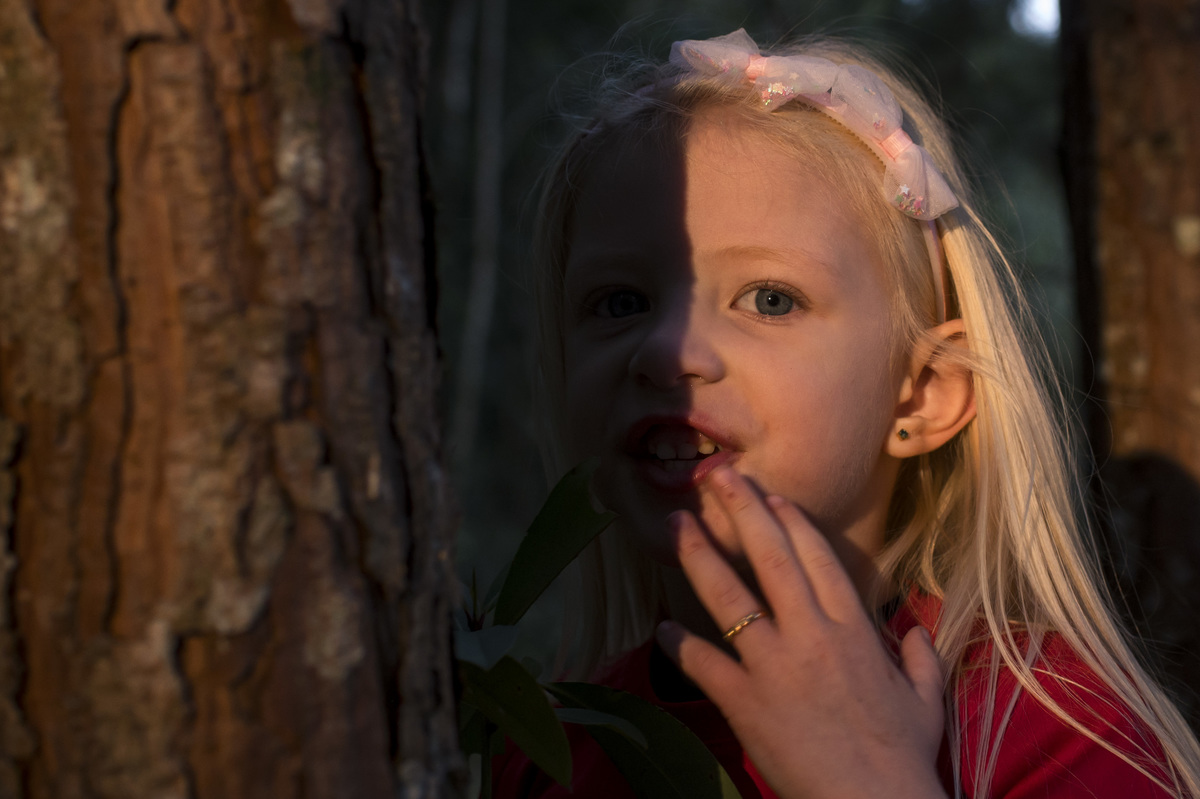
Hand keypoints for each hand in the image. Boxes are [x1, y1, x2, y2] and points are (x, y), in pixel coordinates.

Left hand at [656, 466, 947, 798]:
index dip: (791, 521)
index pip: (817, 558)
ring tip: (675, 523)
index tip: (770, 496)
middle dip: (741, 510)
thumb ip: (920, 658)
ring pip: (730, 596)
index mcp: (854, 630)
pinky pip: (703, 663)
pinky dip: (678, 645)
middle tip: (716, 475)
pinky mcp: (745, 701)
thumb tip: (916, 632)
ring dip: (699, 555)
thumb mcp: (926, 700)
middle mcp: (812, 635)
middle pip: (771, 558)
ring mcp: (775, 666)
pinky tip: (659, 628)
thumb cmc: (903, 758)